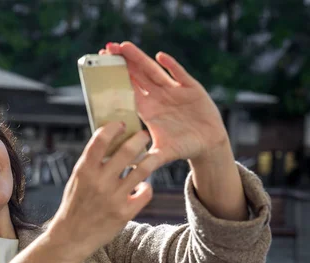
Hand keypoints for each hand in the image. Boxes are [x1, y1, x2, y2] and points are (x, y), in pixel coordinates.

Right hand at [46, 122, 161, 259]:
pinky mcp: (125, 213)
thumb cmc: (75, 204)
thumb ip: (92, 162)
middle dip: (140, 138)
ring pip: (143, 170)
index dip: (113, 128)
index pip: (101, 140)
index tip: (122, 124)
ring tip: (153, 156)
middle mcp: (99, 182)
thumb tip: (112, 140)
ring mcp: (113, 198)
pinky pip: (146, 192)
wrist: (71, 237)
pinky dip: (146, 186)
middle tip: (144, 135)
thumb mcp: (77, 179)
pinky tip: (142, 186)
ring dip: (150, 159)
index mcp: (84, 170)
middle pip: (127, 151)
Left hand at [101, 42, 229, 164]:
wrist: (207, 144)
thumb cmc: (183, 148)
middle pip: (137, 76)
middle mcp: (158, 97)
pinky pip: (179, 75)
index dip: (116, 80)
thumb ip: (150, 158)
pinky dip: (171, 66)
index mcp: (148, 110)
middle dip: (123, 62)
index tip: (102, 69)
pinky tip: (161, 57)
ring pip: (153, 71)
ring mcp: (174, 91)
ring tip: (124, 46)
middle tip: (107, 48)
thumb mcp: (164, 154)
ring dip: (139, 59)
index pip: (128, 91)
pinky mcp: (191, 89)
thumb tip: (133, 168)